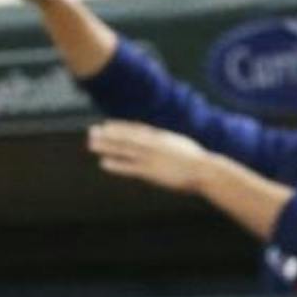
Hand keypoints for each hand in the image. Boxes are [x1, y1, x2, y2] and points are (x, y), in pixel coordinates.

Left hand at [87, 120, 213, 194]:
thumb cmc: (197, 161)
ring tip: (92, 144)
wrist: (204, 170)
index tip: (107, 125)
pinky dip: (116, 164)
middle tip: (92, 131)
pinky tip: (103, 163)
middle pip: (125, 137)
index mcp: (161, 137)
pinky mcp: (150, 171)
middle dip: (108, 134)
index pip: (136, 130)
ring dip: (107, 146)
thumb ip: (169, 143)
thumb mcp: (181, 146)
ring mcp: (150, 157)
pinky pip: (129, 167)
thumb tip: (163, 141)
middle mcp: (152, 144)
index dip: (120, 127)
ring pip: (124, 149)